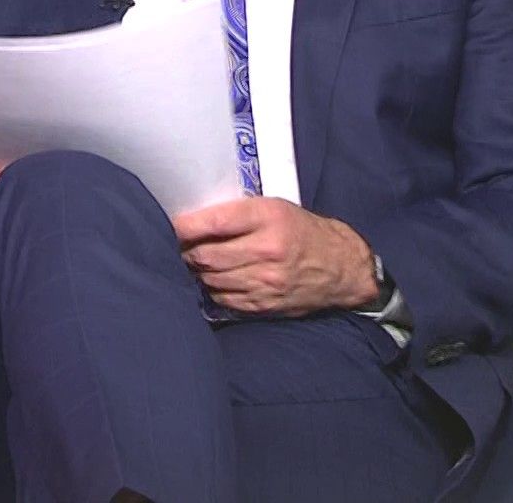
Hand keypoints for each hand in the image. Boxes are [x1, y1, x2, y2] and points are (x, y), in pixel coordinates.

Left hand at [173, 197, 376, 315]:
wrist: (342, 268)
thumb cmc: (303, 231)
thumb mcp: (275, 208)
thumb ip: (238, 214)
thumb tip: (193, 221)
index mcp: (269, 217)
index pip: (215, 221)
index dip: (185, 226)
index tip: (170, 225)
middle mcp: (267, 250)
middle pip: (206, 255)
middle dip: (186, 251)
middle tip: (177, 245)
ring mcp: (266, 281)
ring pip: (211, 278)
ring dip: (197, 271)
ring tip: (195, 261)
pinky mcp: (265, 304)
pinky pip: (223, 297)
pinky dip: (213, 287)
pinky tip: (214, 278)